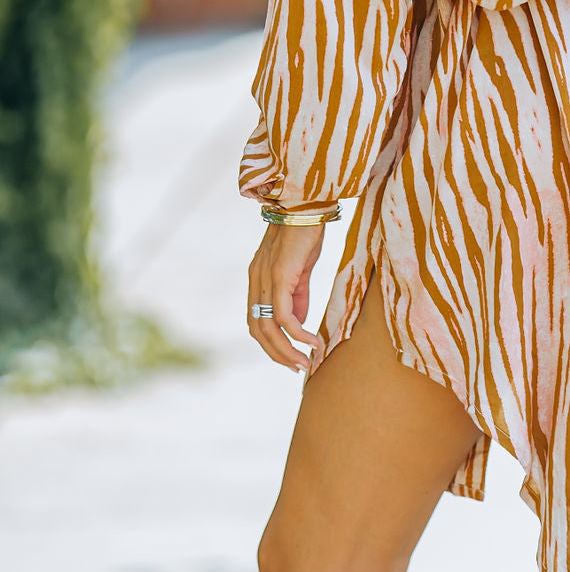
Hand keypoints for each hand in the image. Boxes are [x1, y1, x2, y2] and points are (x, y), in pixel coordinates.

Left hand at [247, 223, 326, 372]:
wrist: (305, 204)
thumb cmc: (304, 232)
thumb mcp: (300, 268)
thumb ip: (298, 294)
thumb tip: (299, 321)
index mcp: (258, 280)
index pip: (256, 321)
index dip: (270, 343)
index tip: (290, 357)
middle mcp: (256, 282)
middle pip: (258, 331)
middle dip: (277, 354)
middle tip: (297, 368)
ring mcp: (265, 279)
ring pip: (268, 327)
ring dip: (285, 350)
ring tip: (304, 362)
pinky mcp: (279, 276)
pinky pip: (283, 314)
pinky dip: (297, 333)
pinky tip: (312, 341)